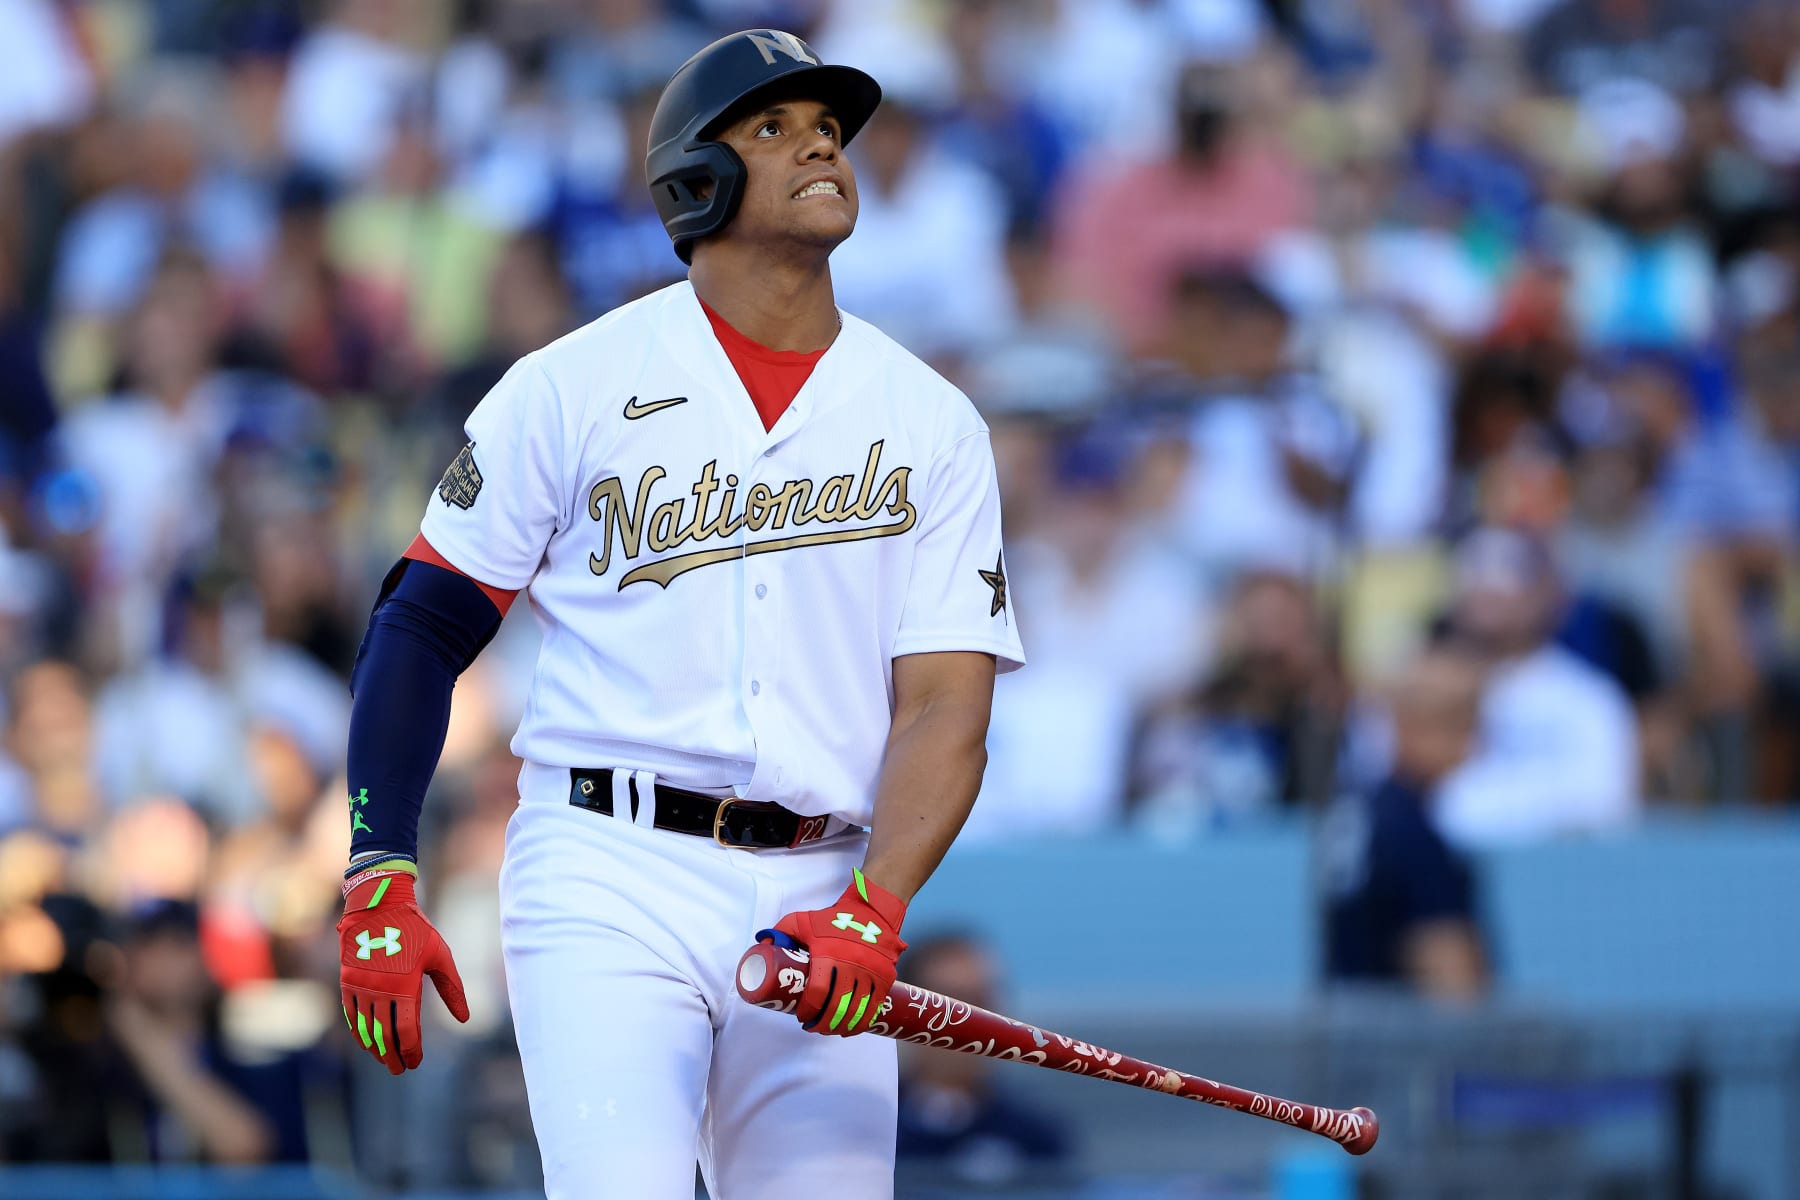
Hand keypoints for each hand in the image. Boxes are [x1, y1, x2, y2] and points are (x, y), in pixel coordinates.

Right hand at [337, 868, 468, 1073]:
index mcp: (404, 985)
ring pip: (366, 1028)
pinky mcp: (347, 981)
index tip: (416, 1062)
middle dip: (392, 1056)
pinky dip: (359, 1032)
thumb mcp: (439, 955)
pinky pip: (351, 1015)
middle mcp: (379, 989)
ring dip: (375, 1048)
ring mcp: (360, 986)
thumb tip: (464, 1018)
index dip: (411, 1050)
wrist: (379, 906)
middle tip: (400, 1069)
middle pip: (384, 1035)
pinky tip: (367, 1042)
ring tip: (385, 1060)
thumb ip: (451, 988)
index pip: (406, 1030)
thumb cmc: (415, 930)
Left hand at [772, 868, 906, 1035]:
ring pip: (856, 1010)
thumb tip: (762, 947)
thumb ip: (782, 930)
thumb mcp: (804, 920)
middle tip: (813, 1027)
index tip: (801, 1016)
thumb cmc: (834, 918)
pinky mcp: (886, 977)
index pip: (818, 991)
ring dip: (840, 1027)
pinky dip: (861, 1023)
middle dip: (823, 1024)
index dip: (808, 1009)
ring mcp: (871, 972)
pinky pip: (873, 1007)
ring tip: (829, 1030)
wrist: (873, 911)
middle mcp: (852, 964)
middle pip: (837, 1006)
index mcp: (829, 952)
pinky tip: (850, 1030)